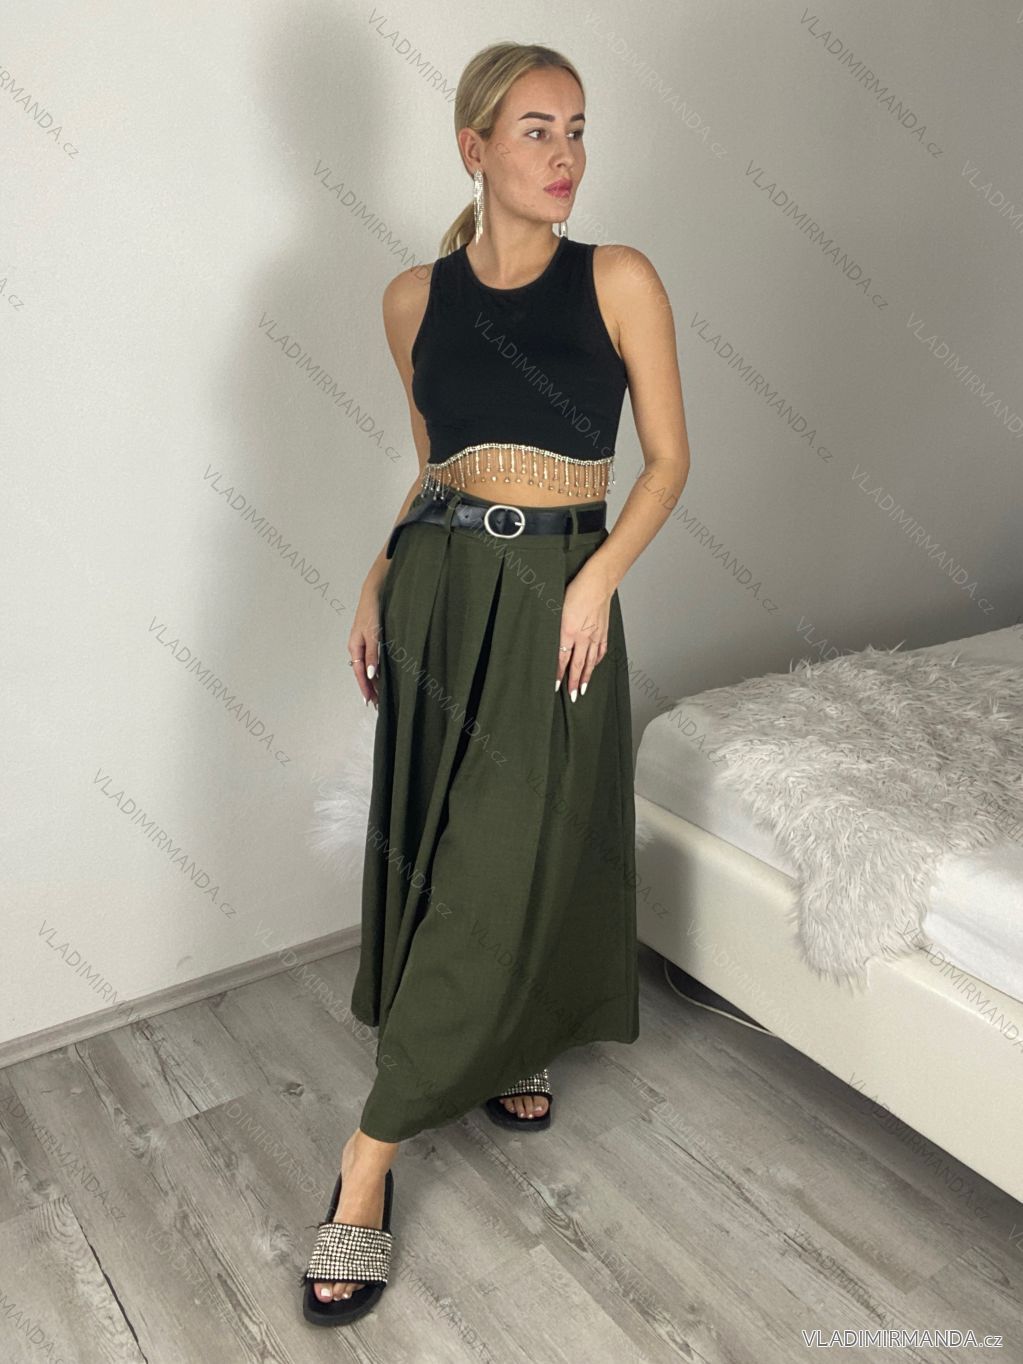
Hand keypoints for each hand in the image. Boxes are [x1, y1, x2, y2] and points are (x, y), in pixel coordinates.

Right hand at [348, 578, 385, 706]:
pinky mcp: (370, 641)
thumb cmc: (372, 612)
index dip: (364, 687)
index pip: (359, 673)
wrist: (373, 593)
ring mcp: (362, 645)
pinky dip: (375, 671)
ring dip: (372, 681)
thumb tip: (370, 674)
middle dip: (368, 688)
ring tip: (379, 696)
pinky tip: (381, 678)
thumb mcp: (373, 634)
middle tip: (376, 705)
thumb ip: (372, 654)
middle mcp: (356, 648)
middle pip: (362, 673)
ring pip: (367, 668)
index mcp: (354, 647)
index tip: (369, 701)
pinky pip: (371, 660)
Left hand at [556, 569, 611, 700]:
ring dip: (587, 677)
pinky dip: (597, 661)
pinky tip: (594, 666)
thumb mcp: (558, 607)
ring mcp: (595, 635)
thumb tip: (549, 640)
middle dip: (575, 682)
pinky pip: (600, 650)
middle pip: (578, 665)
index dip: (558, 674)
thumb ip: (554, 626)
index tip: (555, 686)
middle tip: (573, 696)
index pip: (561, 659)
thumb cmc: (576, 590)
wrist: (598, 581)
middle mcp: (583, 637)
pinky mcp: (603, 631)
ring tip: (584, 689)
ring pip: (590, 661)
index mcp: (568, 631)